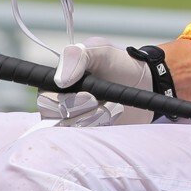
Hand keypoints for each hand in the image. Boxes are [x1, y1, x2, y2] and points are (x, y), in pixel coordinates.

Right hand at [48, 38, 162, 125]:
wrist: (146, 83)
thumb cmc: (119, 63)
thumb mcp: (100, 51)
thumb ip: (77, 56)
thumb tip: (59, 81)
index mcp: (57, 83)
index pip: (44, 100)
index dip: (62, 101)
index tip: (89, 96)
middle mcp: (61, 104)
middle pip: (55, 118)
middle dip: (82, 109)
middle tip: (99, 99)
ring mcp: (76, 121)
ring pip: (72, 130)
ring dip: (96, 117)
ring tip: (112, 103)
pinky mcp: (91, 133)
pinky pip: (88, 139)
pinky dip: (104, 126)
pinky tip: (114, 113)